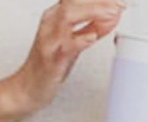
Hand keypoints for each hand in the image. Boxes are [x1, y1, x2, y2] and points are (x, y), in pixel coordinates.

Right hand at [9, 0, 125, 112]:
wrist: (27, 88)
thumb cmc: (48, 65)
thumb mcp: (74, 41)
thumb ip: (93, 27)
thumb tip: (114, 15)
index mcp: (55, 15)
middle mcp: (50, 23)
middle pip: (73, 1)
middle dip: (100, 1)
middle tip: (119, 4)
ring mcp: (49, 40)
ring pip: (68, 16)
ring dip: (93, 12)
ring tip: (112, 14)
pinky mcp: (50, 59)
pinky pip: (65, 45)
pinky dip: (81, 39)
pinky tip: (92, 37)